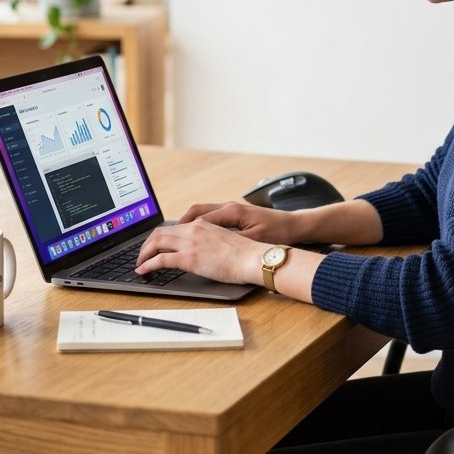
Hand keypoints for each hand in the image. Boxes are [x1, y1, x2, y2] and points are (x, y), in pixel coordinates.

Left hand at [135, 218, 266, 285]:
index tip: (154, 246)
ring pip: (156, 243)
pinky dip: (147, 265)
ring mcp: (190, 243)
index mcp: (202, 225)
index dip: (159, 237)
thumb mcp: (224, 241)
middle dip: (147, 245)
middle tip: (142, 255)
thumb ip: (209, 242)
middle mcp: (193, 230)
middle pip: (160, 233)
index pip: (173, 227)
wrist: (253, 257)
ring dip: (144, 254)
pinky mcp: (189, 258)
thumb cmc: (245, 254)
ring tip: (140, 264)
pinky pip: (159, 260)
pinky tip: (143, 271)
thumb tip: (201, 253)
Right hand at [178, 201, 305, 243]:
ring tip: (170, 239)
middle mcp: (228, 207)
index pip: (197, 218)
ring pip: (199, 213)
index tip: (166, 241)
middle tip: (159, 240)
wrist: (294, 225)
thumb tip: (210, 246)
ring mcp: (230, 209)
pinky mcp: (234, 215)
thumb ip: (231, 241)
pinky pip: (208, 217)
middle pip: (194, 212)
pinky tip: (191, 236)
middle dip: (176, 226)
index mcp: (232, 212)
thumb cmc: (277, 232)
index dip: (181, 231)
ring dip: (184, 225)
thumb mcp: (254, 239)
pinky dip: (195, 224)